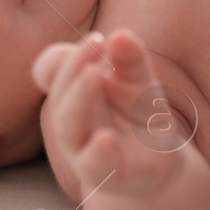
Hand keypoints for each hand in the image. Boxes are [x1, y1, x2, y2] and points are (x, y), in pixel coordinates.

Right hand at [34, 30, 189, 203]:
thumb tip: (121, 35)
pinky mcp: (103, 174)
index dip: (67, 57)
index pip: (53, 70)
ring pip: (70, 127)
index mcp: (73, 92)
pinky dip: (97, 152)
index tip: (98, 38)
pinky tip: (106, 138)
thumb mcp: (141, 84)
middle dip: (75, 67)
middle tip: (96, 43)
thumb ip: (132, 62)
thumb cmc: (138, 116)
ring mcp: (83, 148)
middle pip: (61, 93)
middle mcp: (72, 118)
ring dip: (79, 99)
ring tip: (94, 74)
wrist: (156, 164)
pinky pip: (92, 165)